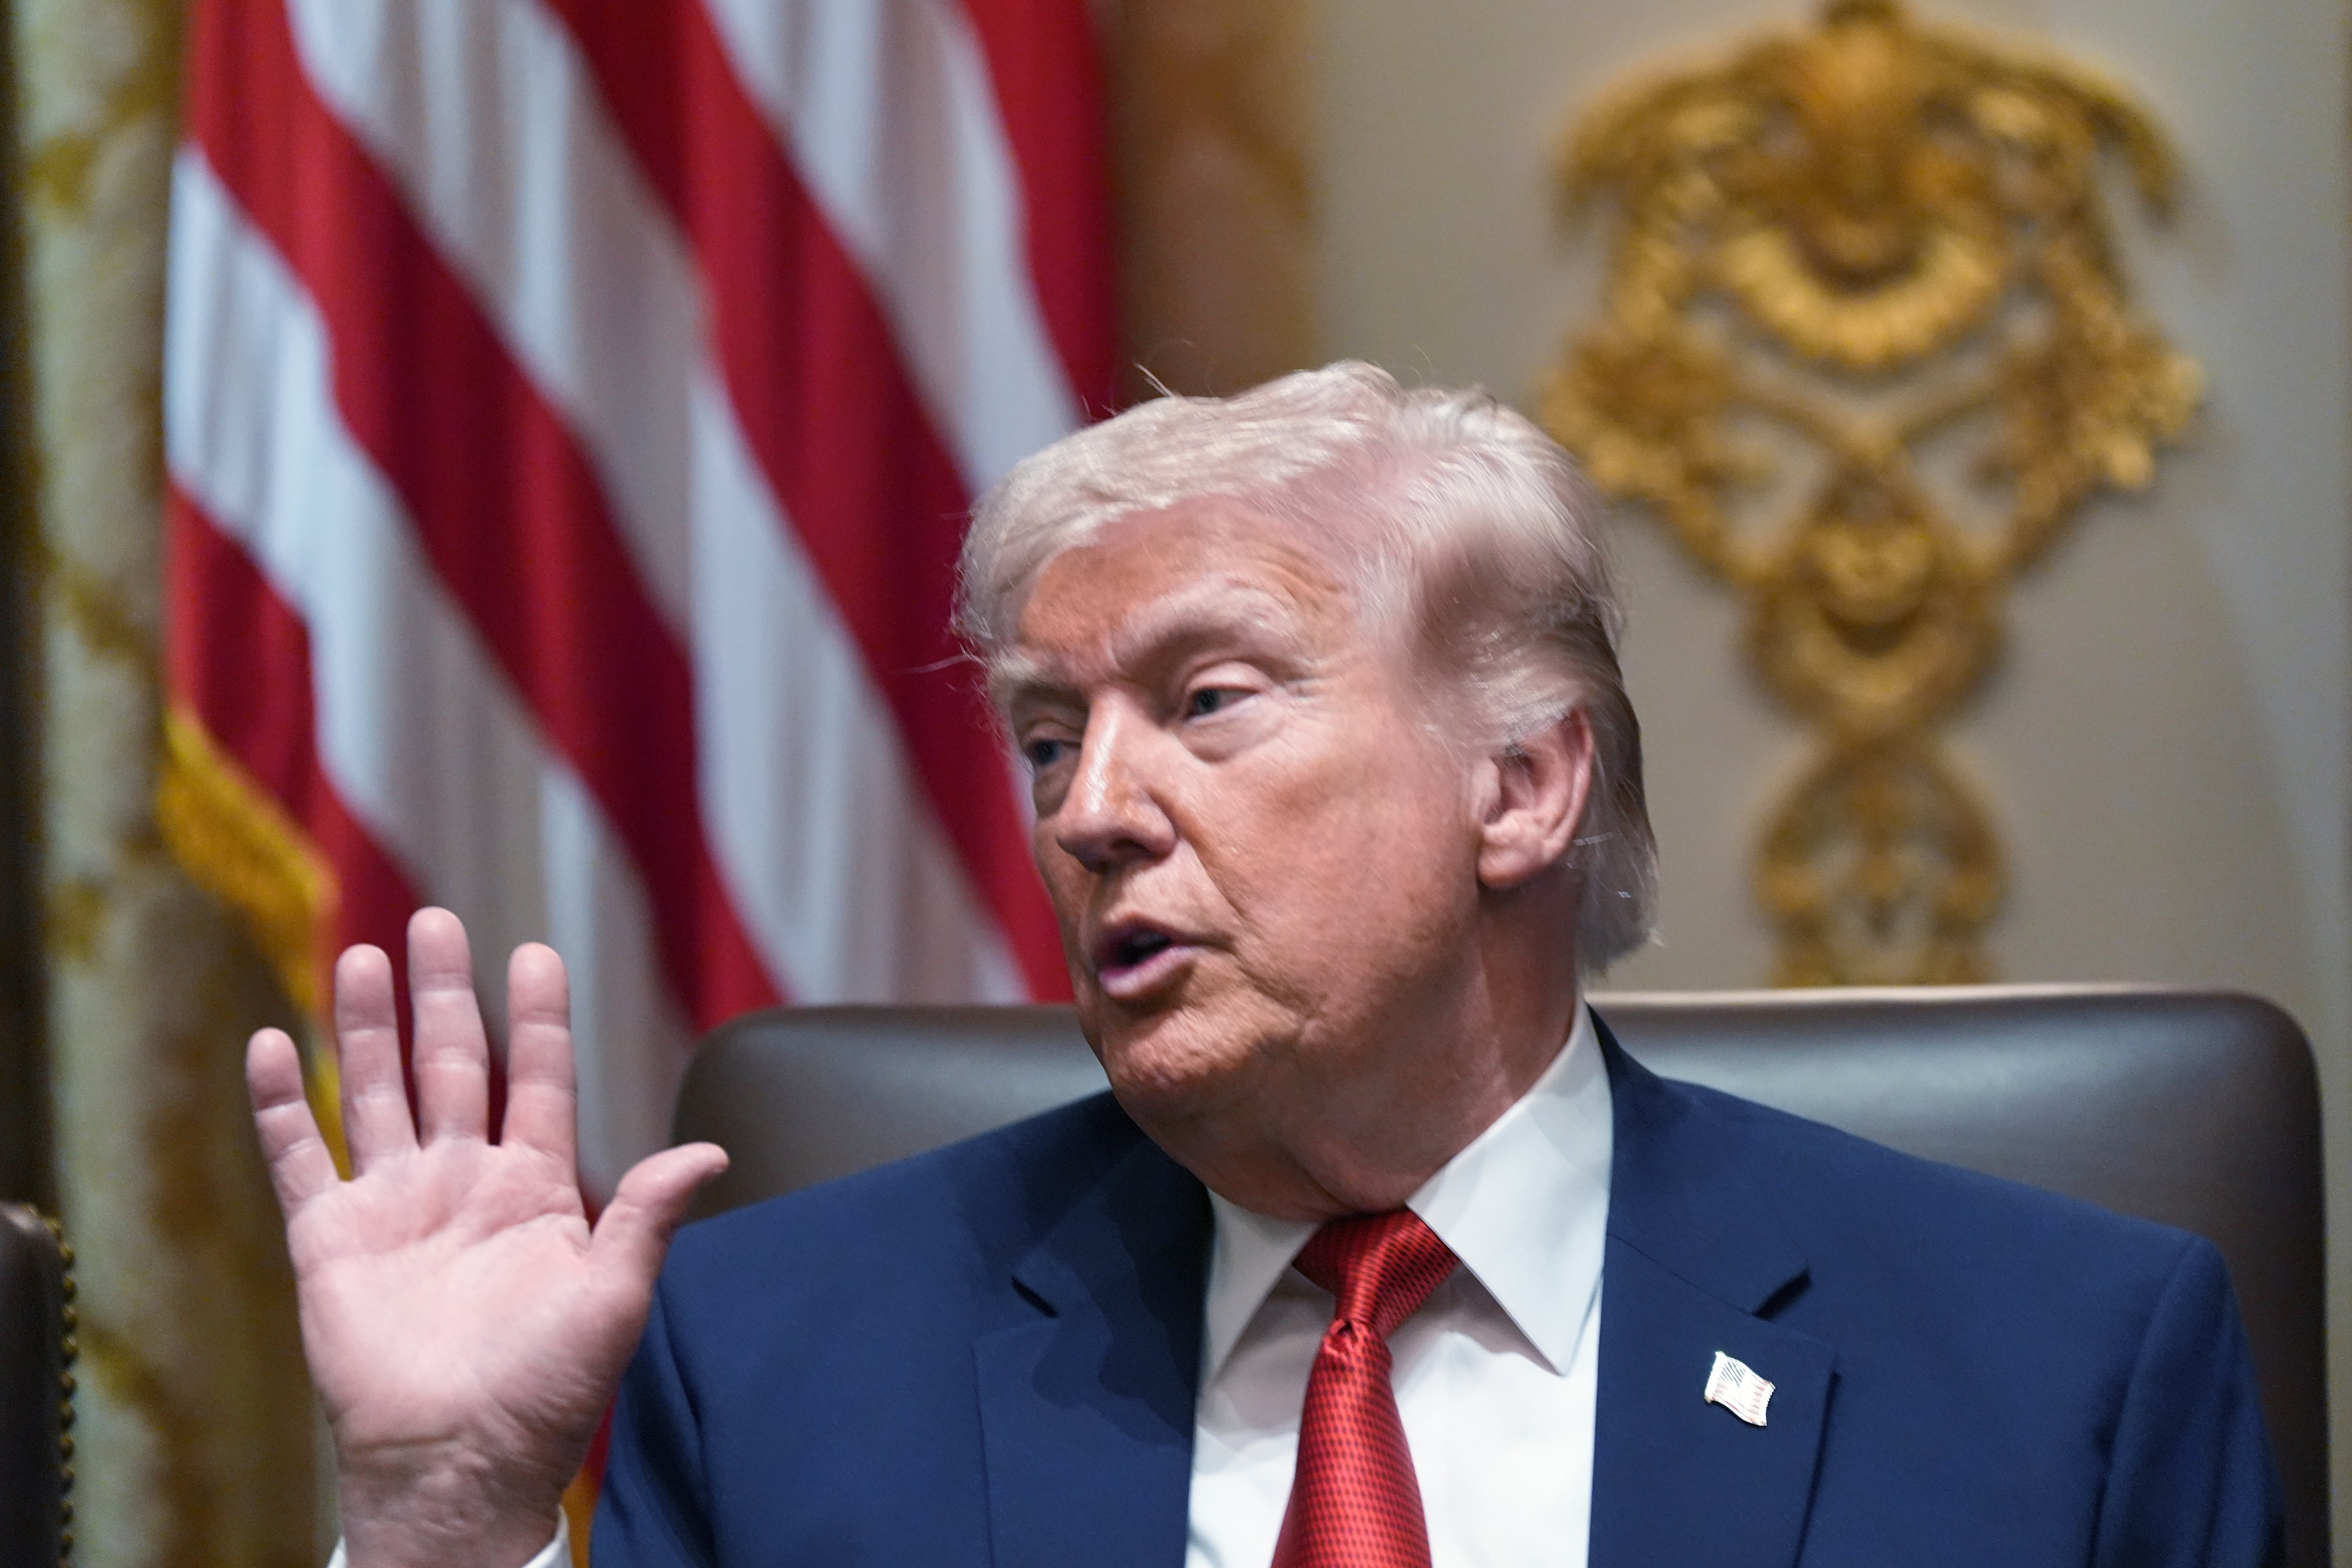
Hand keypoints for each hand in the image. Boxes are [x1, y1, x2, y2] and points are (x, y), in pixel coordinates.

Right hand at [247, 908, 726, 1567]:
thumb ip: (649, 1216)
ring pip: (377, 1092)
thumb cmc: (544, 1395)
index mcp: (535, 1190)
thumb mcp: (614, 1298)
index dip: (537, 1016)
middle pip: (453, 1064)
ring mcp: (394, 1206)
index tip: (536, 951)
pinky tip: (273, 1044)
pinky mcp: (330, 1241)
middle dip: (445, 994)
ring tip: (364, 955)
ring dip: (368, 1027)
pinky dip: (282, 1103)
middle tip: (434, 920)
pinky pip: (300, 1157)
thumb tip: (710, 1154)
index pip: (537, 1078)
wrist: (460, 1465)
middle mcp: (463, 1183)